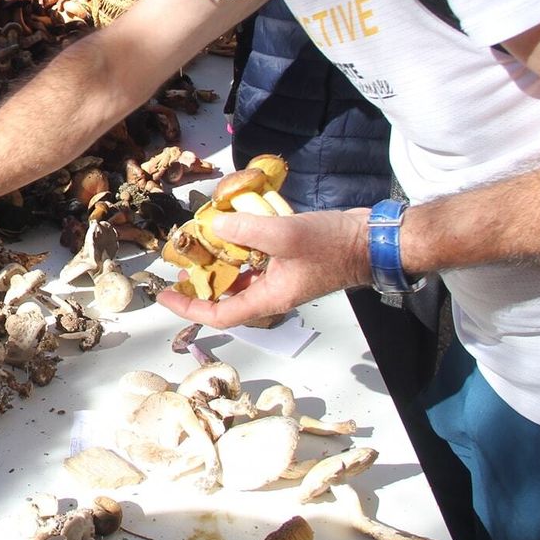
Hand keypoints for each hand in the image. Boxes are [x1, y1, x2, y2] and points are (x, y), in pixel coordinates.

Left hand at [152, 208, 370, 327]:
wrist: (373, 240)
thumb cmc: (335, 245)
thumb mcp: (286, 235)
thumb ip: (247, 230)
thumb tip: (215, 225)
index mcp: (269, 298)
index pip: (220, 314)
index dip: (190, 307)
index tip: (166, 294)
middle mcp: (272, 291)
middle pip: (226, 295)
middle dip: (201, 280)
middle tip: (181, 261)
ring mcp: (280, 276)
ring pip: (240, 274)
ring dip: (219, 260)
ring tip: (199, 241)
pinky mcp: (288, 259)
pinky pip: (255, 257)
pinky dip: (241, 243)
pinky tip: (232, 224)